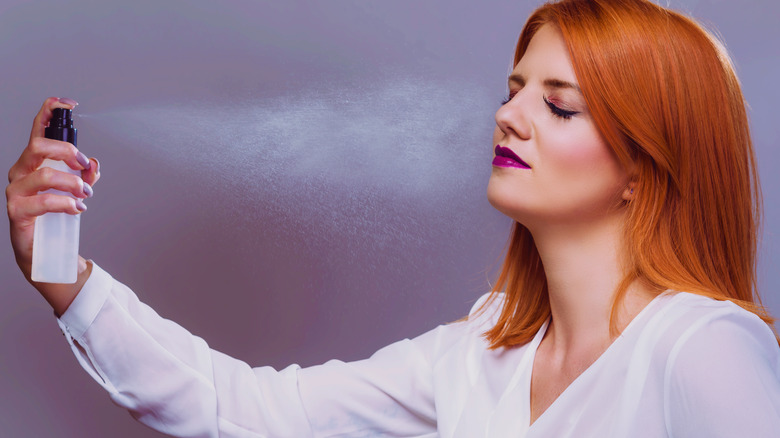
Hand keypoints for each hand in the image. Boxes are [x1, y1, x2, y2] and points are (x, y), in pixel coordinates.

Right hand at [6, 97, 100, 313]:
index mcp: (34, 162)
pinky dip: (66, 203)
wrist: (43, 251)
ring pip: (44, 174)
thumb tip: (94, 163)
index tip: (68, 103)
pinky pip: (43, 201)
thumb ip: (85, 175)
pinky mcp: (17, 211)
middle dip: (68, 151)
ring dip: (72, 182)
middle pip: (38, 146)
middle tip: (85, 166)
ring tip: (84, 194)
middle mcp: (21, 172)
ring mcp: (16, 191)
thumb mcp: (75, 191)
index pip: (37, 130)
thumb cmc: (55, 216)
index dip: (49, 112)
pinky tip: (77, 208)